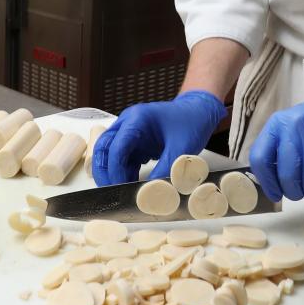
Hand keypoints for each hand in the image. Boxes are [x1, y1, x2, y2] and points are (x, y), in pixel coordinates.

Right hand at [92, 90, 226, 186]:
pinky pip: (122, 158)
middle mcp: (128, 124)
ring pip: (109, 154)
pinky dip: (124, 172)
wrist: (199, 112)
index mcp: (137, 119)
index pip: (116, 146)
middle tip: (113, 192)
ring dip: (114, 173)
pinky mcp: (135, 142)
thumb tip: (152, 192)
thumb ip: (166, 170)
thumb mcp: (182, 148)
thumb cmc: (192, 122)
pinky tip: (132, 184)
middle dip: (105, 171)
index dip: (115, 169)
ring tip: (125, 191)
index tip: (120, 187)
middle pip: (104, 148)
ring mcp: (130, 132)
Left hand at [249, 78, 303, 201]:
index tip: (275, 193)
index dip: (267, 182)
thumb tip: (272, 180)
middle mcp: (295, 130)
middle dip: (295, 192)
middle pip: (286, 177)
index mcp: (279, 123)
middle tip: (302, 190)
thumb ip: (281, 146)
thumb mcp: (295, 123)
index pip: (260, 159)